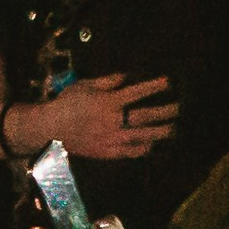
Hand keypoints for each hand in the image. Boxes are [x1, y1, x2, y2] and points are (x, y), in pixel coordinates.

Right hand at [38, 73, 177, 160]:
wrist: (50, 129)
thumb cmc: (66, 104)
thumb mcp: (84, 85)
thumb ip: (106, 81)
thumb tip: (125, 77)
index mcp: (109, 101)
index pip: (138, 92)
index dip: (154, 86)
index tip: (168, 82)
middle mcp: (115, 120)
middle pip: (146, 115)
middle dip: (164, 111)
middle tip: (178, 108)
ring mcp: (113, 138)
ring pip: (142, 135)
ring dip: (160, 132)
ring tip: (173, 129)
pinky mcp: (108, 152)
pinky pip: (130, 152)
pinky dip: (142, 149)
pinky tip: (150, 146)